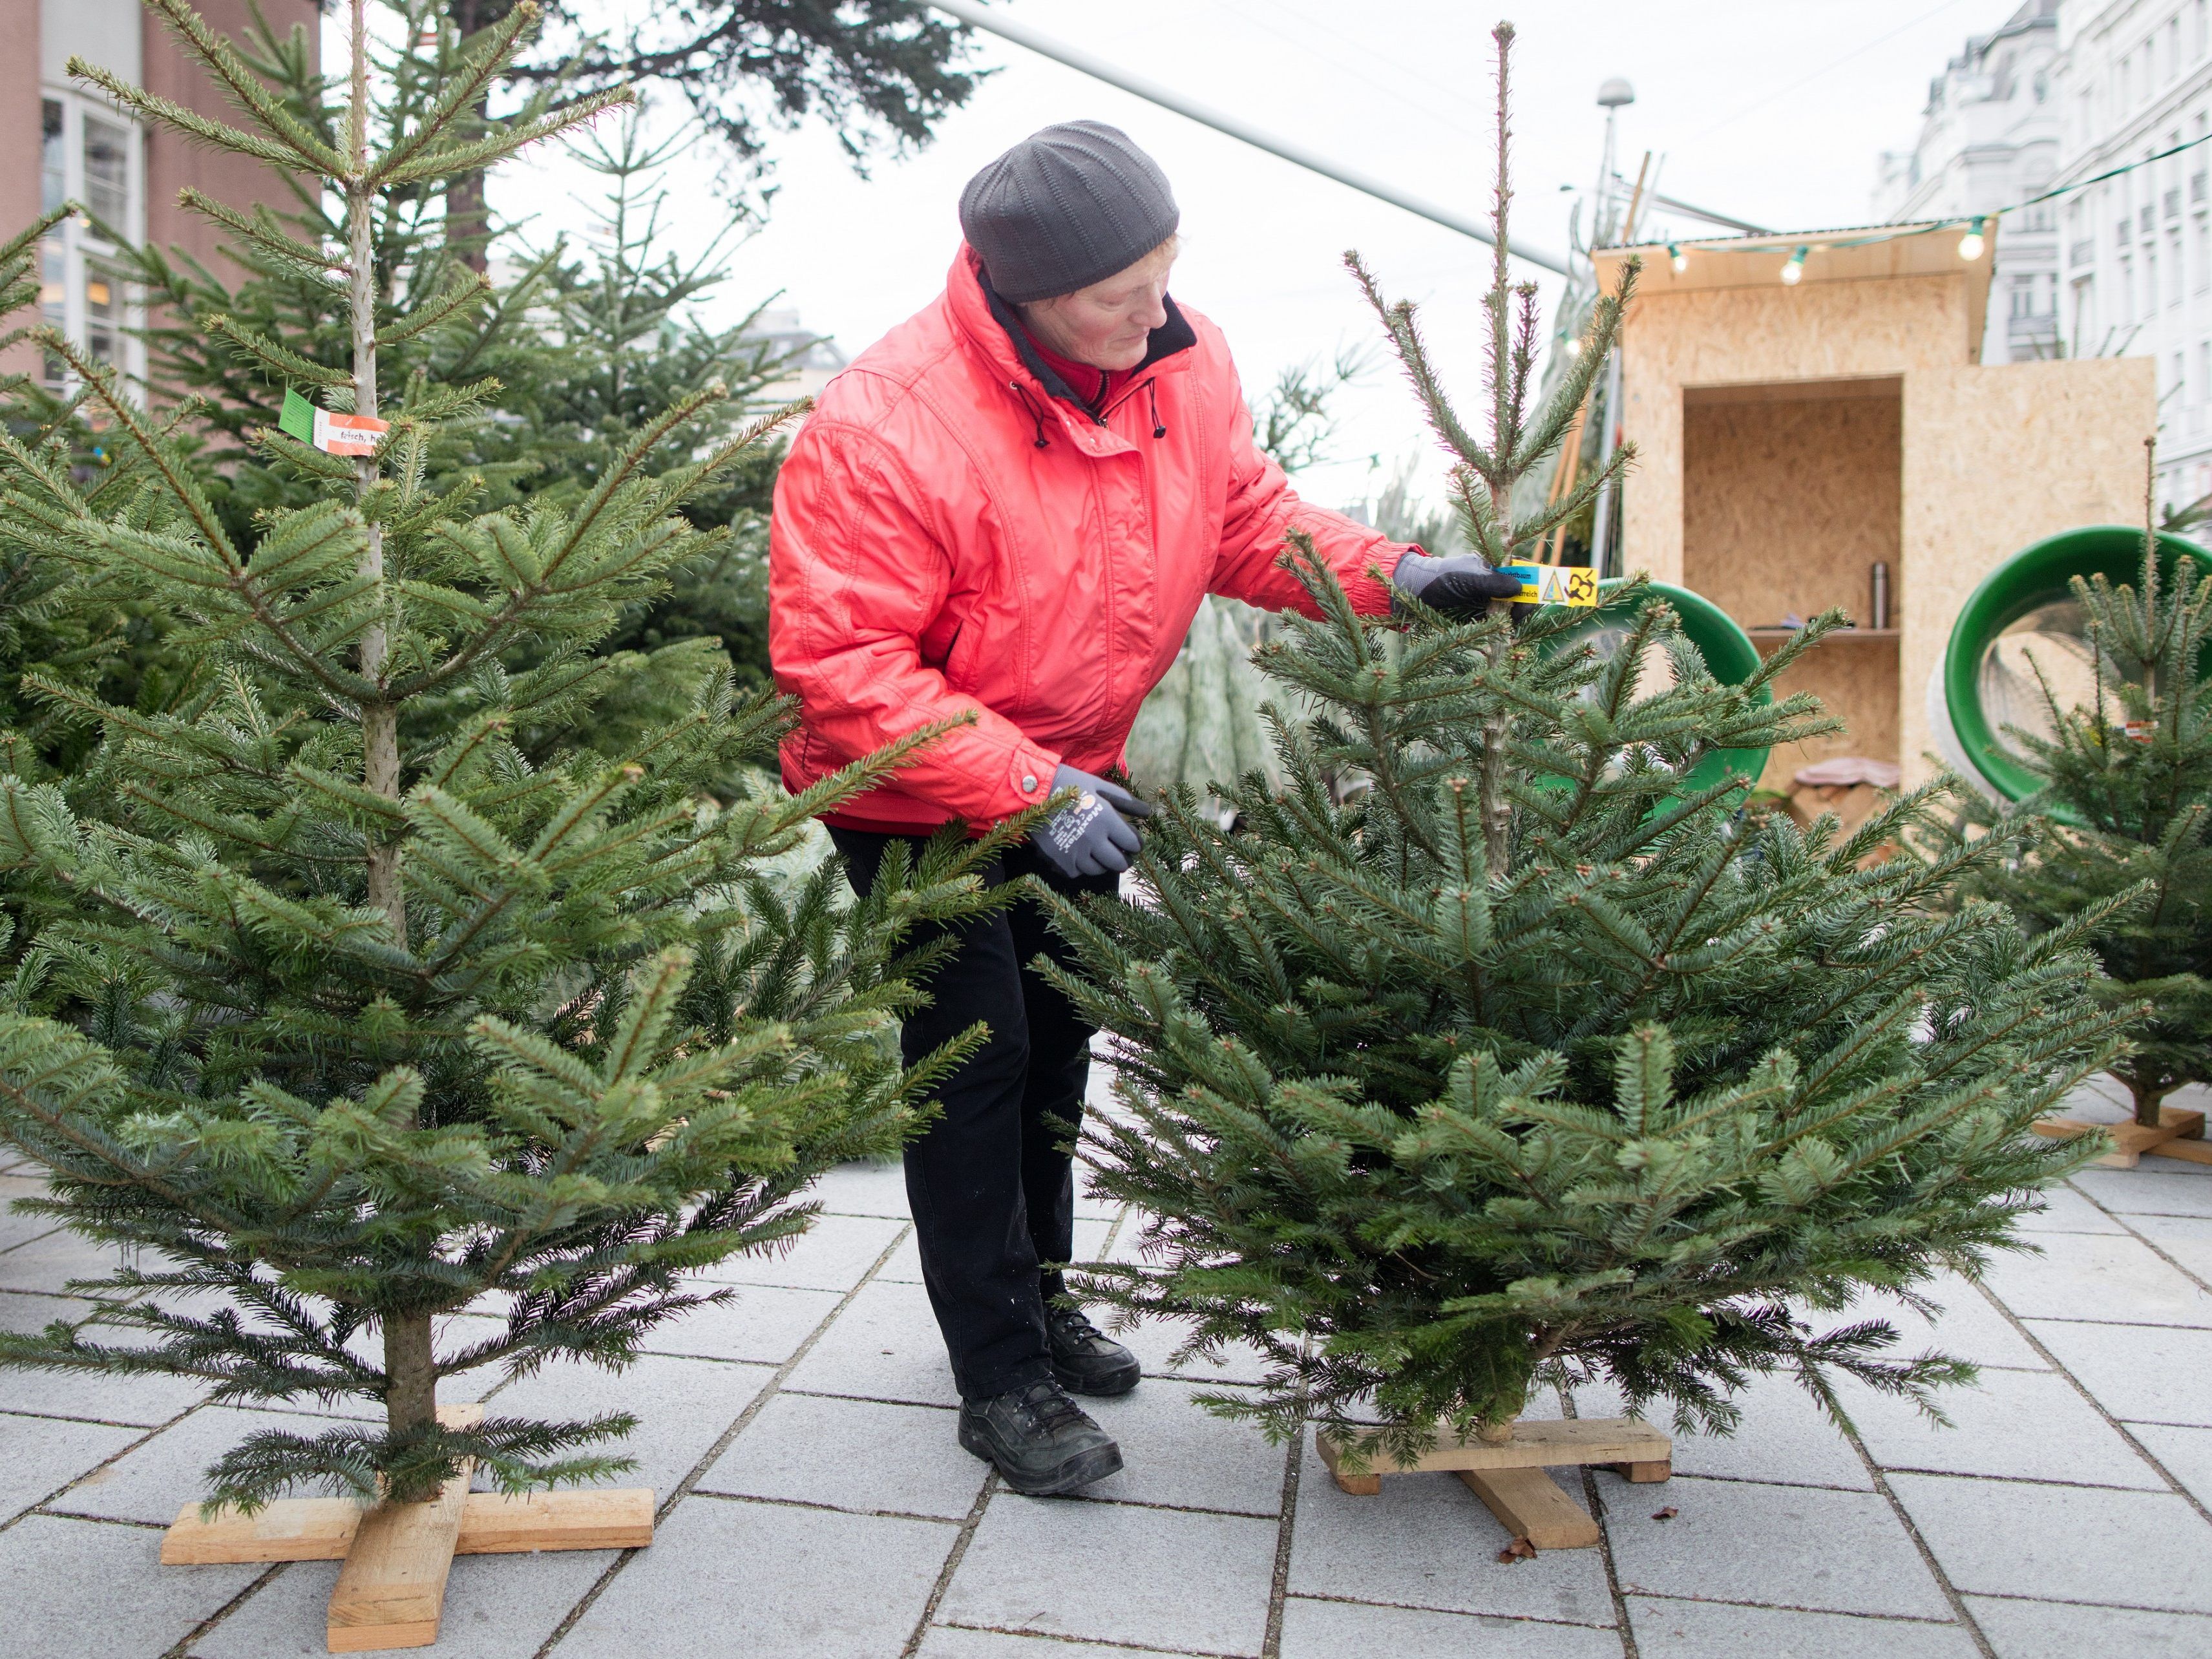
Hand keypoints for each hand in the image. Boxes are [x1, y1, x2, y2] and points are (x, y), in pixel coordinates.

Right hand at [1034, 764, 1152, 878]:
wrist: (1032, 793)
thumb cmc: (1068, 784)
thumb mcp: (1098, 786)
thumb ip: (1124, 800)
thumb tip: (1148, 812)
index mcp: (1106, 820)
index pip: (1132, 843)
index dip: (1136, 844)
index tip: (1133, 843)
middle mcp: (1093, 840)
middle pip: (1119, 863)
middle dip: (1124, 859)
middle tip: (1122, 855)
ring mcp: (1076, 853)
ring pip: (1098, 870)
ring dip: (1103, 864)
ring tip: (1100, 854)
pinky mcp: (1060, 861)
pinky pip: (1078, 872)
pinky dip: (1081, 866)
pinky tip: (1079, 855)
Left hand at [1390, 549, 1524, 617]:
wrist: (1415, 595)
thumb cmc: (1440, 579)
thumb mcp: (1468, 578)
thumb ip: (1492, 583)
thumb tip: (1519, 590)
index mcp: (1494, 567)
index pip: (1523, 570)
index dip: (1533, 580)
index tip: (1535, 593)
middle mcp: (1495, 584)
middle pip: (1522, 594)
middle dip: (1523, 604)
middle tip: (1516, 615)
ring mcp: (1489, 602)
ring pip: (1512, 612)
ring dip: (1512, 620)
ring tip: (1506, 625)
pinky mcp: (1481, 619)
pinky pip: (1499, 625)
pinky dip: (1501, 630)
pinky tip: (1499, 632)